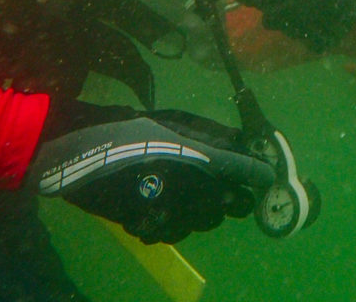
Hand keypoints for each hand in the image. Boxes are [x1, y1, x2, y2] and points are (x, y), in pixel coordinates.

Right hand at [29, 101, 274, 243]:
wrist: (87, 156)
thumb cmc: (135, 131)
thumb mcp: (179, 123)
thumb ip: (214, 135)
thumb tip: (242, 140)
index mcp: (205, 161)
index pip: (248, 172)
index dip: (261, 174)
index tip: (268, 176)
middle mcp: (196, 192)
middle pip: (233, 206)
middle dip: (234, 196)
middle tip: (226, 184)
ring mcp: (174, 214)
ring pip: (206, 222)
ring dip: (206, 209)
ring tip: (187, 189)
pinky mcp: (152, 230)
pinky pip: (178, 231)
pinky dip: (178, 220)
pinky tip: (165, 202)